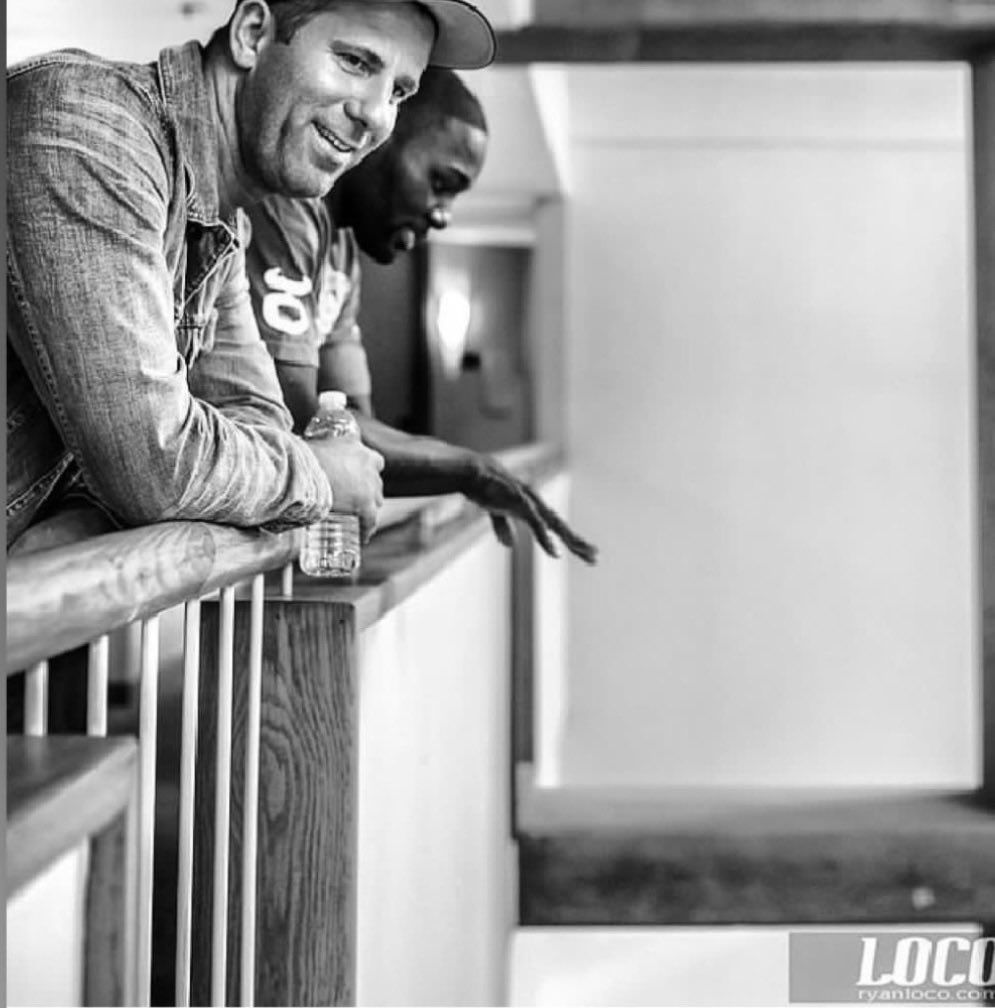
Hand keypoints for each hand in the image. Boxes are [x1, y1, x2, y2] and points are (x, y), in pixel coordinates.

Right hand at [305, 438, 384, 541]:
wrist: (298, 473)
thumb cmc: (298, 458)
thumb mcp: (312, 447)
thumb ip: (317, 451)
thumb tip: (300, 458)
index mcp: (355, 445)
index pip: (373, 461)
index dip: (366, 472)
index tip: (358, 480)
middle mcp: (368, 463)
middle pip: (375, 481)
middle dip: (367, 490)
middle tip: (353, 500)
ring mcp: (369, 485)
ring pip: (376, 500)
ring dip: (368, 507)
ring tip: (356, 518)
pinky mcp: (365, 504)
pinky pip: (371, 520)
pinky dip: (366, 528)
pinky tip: (361, 537)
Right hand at [465, 457, 597, 563]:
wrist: (474, 473)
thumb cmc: (486, 489)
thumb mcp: (496, 512)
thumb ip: (503, 527)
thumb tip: (510, 545)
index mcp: (533, 509)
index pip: (557, 527)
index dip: (571, 540)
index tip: (586, 554)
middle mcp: (536, 506)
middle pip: (561, 527)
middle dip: (578, 543)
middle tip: (596, 558)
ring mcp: (530, 503)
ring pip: (555, 524)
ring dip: (569, 540)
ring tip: (582, 553)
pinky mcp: (521, 502)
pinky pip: (537, 524)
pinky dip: (546, 538)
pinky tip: (554, 552)